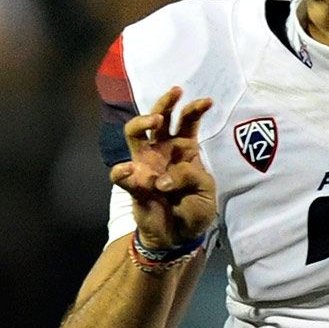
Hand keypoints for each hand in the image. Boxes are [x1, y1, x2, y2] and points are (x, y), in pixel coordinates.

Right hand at [109, 87, 216, 251]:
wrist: (180, 235)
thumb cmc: (194, 208)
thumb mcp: (205, 190)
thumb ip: (190, 176)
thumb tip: (161, 177)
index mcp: (185, 149)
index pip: (187, 122)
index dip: (195, 109)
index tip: (208, 101)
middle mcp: (163, 151)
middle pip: (159, 119)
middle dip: (166, 102)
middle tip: (176, 92)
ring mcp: (146, 165)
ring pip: (134, 134)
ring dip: (141, 122)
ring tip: (155, 120)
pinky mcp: (133, 184)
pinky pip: (120, 173)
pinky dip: (122, 170)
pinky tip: (131, 169)